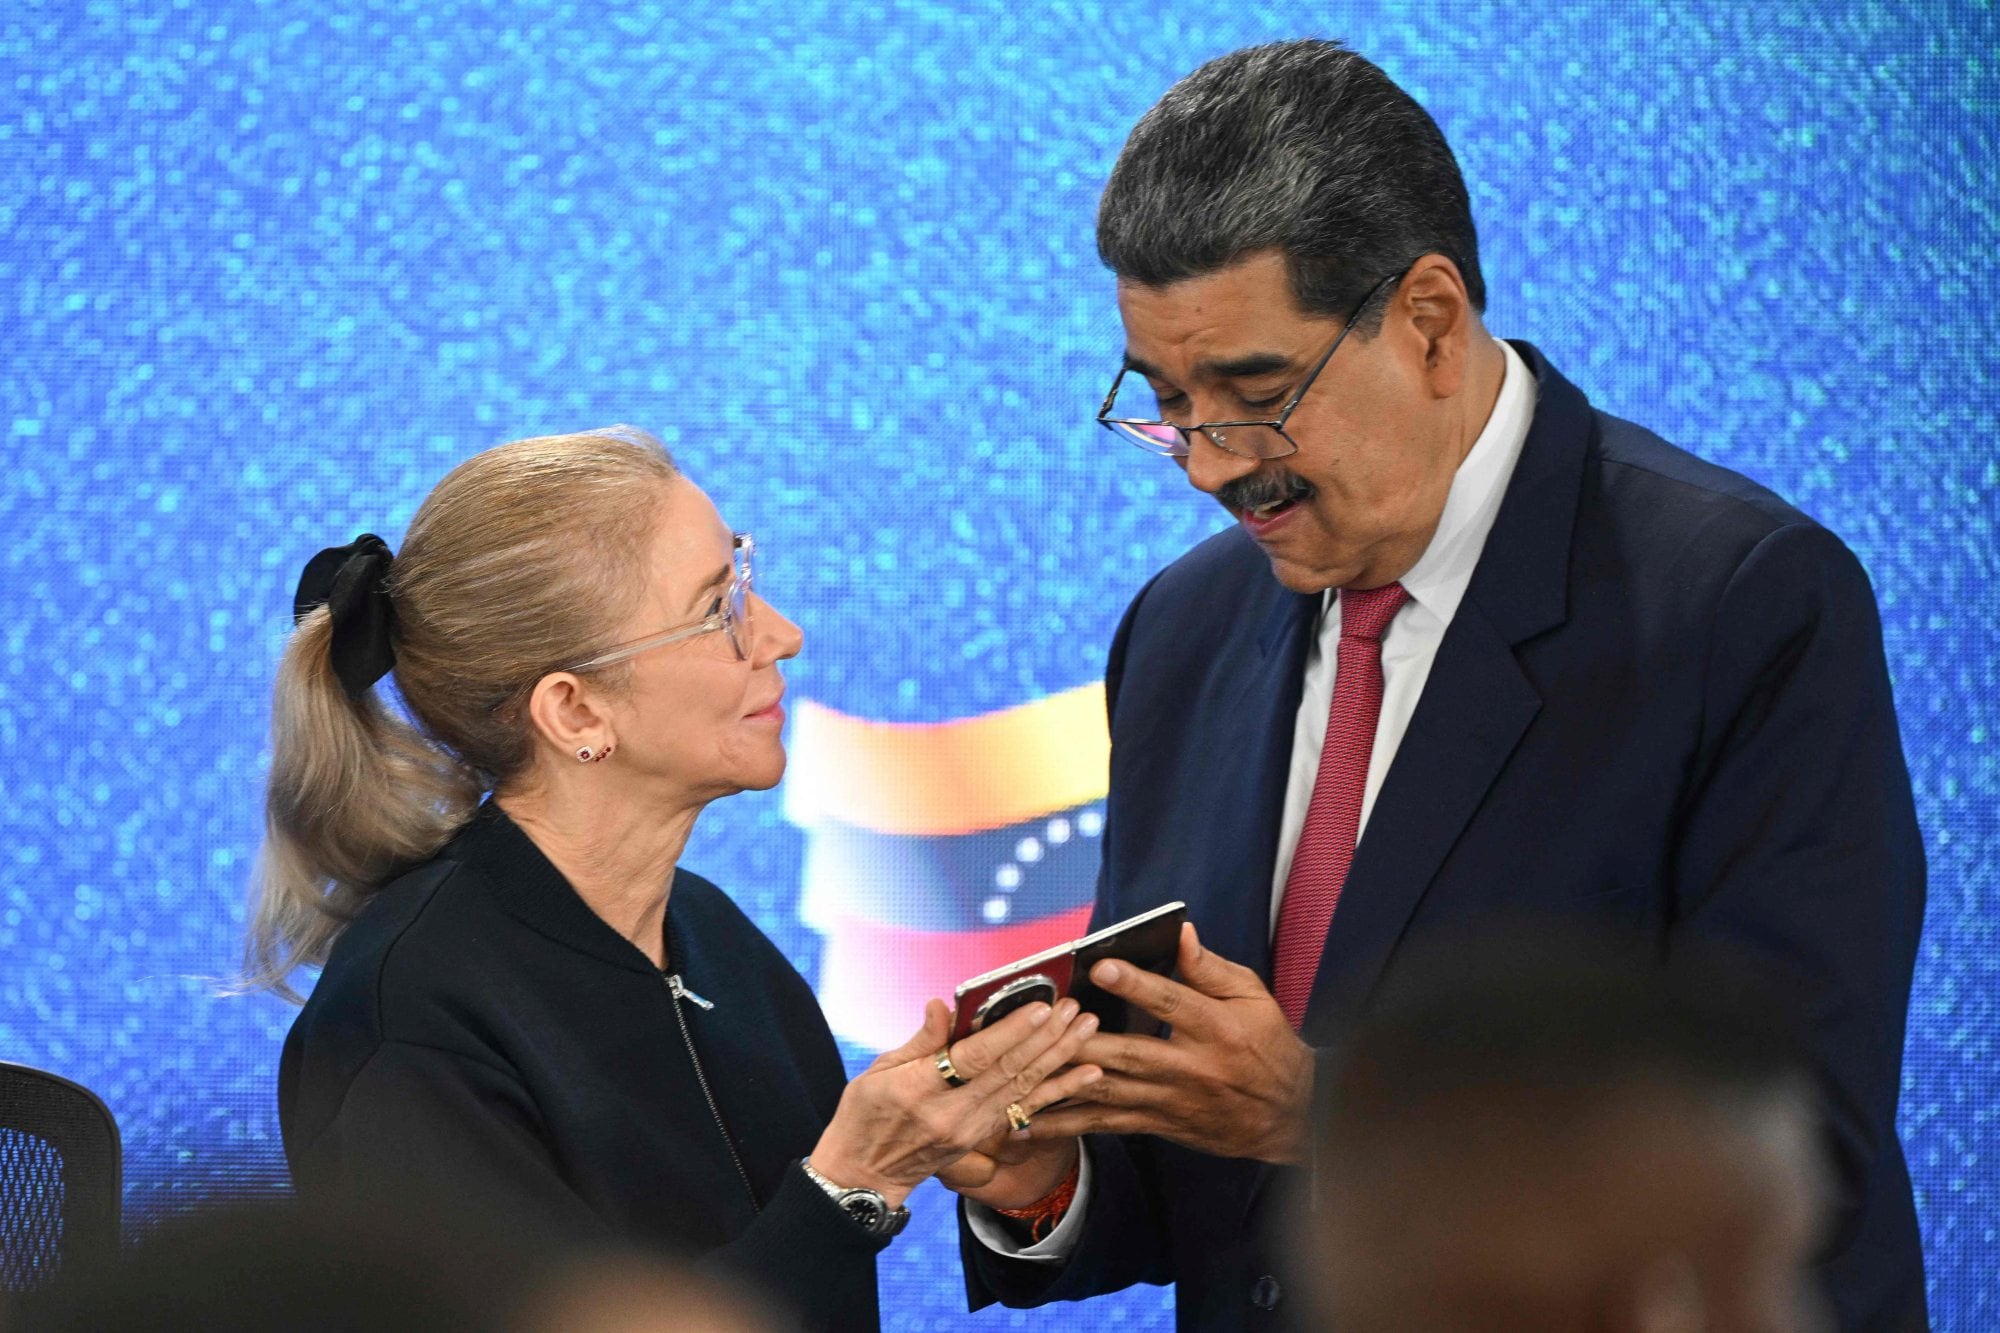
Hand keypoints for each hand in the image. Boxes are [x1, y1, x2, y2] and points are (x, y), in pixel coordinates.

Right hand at [809, 997, 1101, 1207]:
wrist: (865, 1175)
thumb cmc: (865, 1114)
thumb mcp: (878, 1071)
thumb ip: (920, 1041)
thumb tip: (942, 1005)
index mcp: (919, 1090)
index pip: (974, 1058)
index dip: (1011, 1032)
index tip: (1040, 1007)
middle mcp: (951, 1113)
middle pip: (1009, 1072)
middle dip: (1047, 1037)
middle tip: (1076, 1009)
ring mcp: (971, 1130)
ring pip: (1024, 1088)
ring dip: (1060, 1057)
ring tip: (1088, 1029)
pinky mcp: (982, 1137)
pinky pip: (1026, 1109)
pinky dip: (1059, 1090)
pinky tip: (1087, 1074)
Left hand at [1030, 923, 1313, 1163]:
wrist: (1290, 1115)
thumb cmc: (1269, 1045)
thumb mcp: (1252, 996)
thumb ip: (1210, 968)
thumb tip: (1179, 934)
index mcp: (1216, 1028)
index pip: (1171, 1003)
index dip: (1136, 984)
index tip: (1101, 965)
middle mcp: (1191, 1067)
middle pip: (1129, 1053)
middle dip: (1083, 1039)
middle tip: (1043, 1024)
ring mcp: (1171, 1100)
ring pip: (1110, 1091)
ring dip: (1063, 1083)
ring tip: (1021, 1074)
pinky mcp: (1159, 1123)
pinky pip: (1107, 1123)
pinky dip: (1067, 1123)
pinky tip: (1029, 1121)